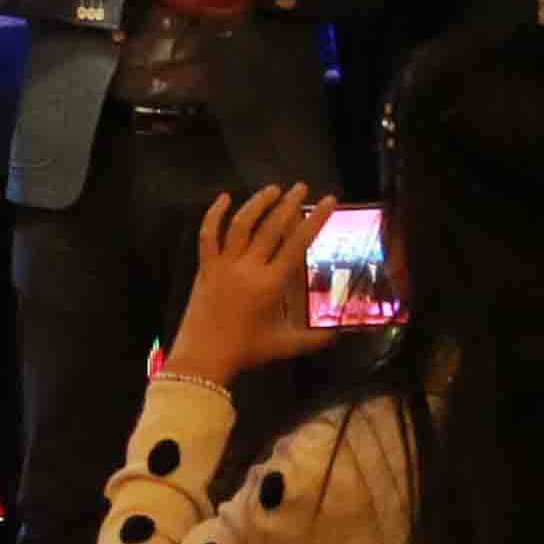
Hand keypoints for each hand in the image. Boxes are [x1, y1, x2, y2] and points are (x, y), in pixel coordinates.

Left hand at [165, 181, 338, 382]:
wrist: (203, 357)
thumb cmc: (246, 351)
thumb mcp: (284, 345)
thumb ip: (314, 339)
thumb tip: (339, 334)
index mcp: (272, 284)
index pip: (298, 243)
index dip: (315, 219)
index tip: (327, 201)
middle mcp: (249, 268)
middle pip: (272, 227)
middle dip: (289, 203)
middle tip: (301, 187)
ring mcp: (224, 265)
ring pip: (241, 225)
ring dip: (258, 203)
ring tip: (273, 189)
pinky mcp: (205, 268)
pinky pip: (207, 235)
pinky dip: (214, 215)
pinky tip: (223, 198)